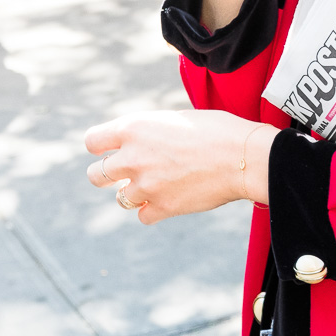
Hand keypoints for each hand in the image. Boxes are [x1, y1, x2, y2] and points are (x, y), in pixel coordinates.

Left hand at [85, 110, 276, 223]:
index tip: (114, 151)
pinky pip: (144, 216)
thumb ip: (148, 133)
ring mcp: (146, 185)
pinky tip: (169, 201)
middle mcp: (132, 158)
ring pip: (121, 199)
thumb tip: (139, 145)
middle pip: (97, 176)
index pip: (92, 142)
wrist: (243, 157)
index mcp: (132, 128)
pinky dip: (153, 211)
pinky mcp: (164, 207)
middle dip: (108, 176)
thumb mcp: (173, 120)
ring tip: (158, 186)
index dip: (102, 148)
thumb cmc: (217, 132)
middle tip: (127, 175)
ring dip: (136, 194)